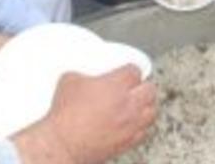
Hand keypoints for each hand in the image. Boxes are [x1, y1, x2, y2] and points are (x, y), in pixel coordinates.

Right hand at [13, 65, 156, 163]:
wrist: (63, 144)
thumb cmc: (65, 116)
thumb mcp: (69, 81)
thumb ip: (82, 74)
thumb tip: (82, 76)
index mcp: (117, 84)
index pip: (135, 70)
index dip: (130, 70)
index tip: (126, 72)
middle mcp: (129, 103)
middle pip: (150, 89)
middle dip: (143, 86)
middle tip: (135, 87)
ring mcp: (131, 124)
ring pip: (152, 111)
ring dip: (146, 106)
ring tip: (138, 105)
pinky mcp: (128, 142)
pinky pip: (144, 132)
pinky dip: (141, 126)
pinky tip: (133, 124)